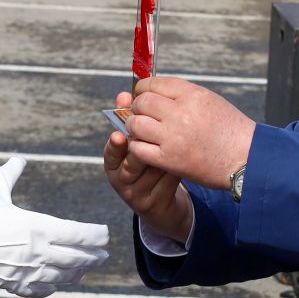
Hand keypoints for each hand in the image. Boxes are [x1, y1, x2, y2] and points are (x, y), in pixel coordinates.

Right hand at [0, 157, 110, 297]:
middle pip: (77, 258)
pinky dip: (51, 287)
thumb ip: (9, 174)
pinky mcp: (14, 285)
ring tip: (84, 269)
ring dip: (77, 272)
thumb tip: (17, 160)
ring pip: (62, 276)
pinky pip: (40, 290)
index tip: (104, 234)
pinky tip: (55, 284)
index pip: (79, 234)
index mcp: (39, 228)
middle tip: (103, 255)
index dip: (95, 235)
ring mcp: (28, 272)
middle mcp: (39, 253)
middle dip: (93, 256)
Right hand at [104, 91, 193, 241]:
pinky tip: (187, 160)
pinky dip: (177, 168)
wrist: (165, 200)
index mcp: (114, 163)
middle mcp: (121, 180)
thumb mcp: (145, 143)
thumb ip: (136, 121)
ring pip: (151, 170)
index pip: (111, 153)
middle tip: (159, 136)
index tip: (120, 136)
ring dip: (167, 154)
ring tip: (180, 144)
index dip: (115, 145)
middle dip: (146, 148)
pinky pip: (167, 181)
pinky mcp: (153, 204)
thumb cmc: (155, 161)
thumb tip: (125, 93)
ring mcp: (136, 195)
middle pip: (130, 163)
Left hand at [125, 77, 255, 190]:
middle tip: (141, 114)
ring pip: (136, 124)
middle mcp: (180, 112)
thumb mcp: (209, 100)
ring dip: (135, 127)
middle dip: (137, 108)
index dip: (142, 89)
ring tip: (143, 132)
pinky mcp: (169, 159)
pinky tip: (145, 147)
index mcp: (192, 94)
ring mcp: (173, 137)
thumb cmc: (230, 129)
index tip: (141, 95)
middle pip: (142, 102)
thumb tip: (154, 92)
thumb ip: (182, 95)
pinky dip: (138, 147)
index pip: (153, 83)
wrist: (246, 158)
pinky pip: (139, 148)